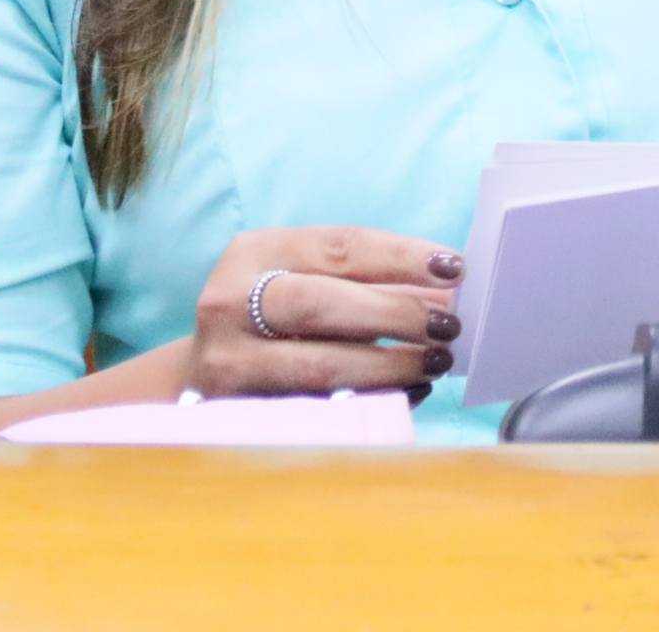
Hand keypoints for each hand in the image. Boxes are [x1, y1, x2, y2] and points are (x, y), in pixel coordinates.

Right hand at [182, 226, 464, 402]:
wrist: (203, 374)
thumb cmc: (274, 318)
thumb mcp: (306, 279)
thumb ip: (368, 280)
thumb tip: (446, 292)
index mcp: (254, 252)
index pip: (338, 246)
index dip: (400, 256)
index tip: (454, 269)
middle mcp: (230, 300)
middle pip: (321, 302)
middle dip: (394, 314)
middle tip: (449, 325)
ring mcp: (228, 360)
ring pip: (319, 365)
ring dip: (390, 365)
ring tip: (436, 362)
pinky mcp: (238, 412)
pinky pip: (317, 410)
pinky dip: (370, 400)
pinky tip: (408, 394)